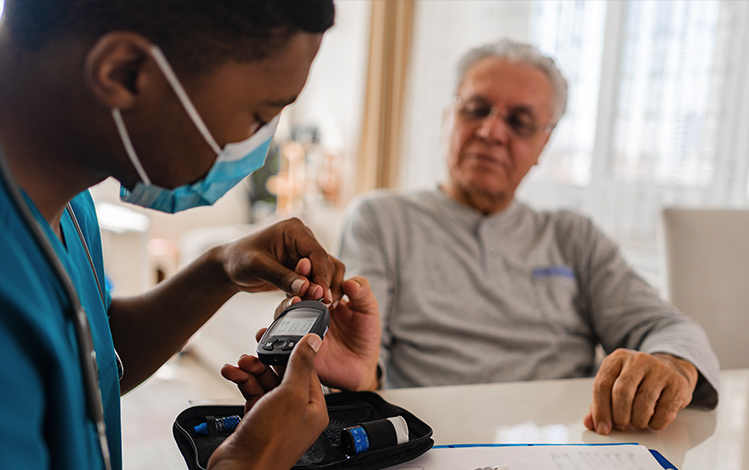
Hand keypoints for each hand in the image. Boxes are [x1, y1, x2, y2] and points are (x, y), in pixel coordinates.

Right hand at [208, 334, 328, 469]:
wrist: (241, 468)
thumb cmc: (270, 441)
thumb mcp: (290, 395)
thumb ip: (301, 365)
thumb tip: (313, 342)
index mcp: (314, 407)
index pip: (307, 369)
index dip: (292, 351)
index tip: (279, 337)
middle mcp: (297, 411)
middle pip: (283, 374)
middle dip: (267, 360)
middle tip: (254, 350)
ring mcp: (276, 416)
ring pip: (265, 382)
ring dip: (251, 369)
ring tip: (239, 363)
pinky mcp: (257, 419)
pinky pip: (251, 392)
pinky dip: (241, 381)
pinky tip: (231, 373)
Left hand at [218, 218, 344, 302]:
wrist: (229, 267)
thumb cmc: (239, 259)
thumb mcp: (258, 267)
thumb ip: (282, 277)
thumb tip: (306, 288)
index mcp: (294, 230)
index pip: (317, 253)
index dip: (321, 275)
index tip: (321, 295)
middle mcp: (303, 239)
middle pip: (325, 263)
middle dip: (322, 284)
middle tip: (318, 304)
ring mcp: (304, 253)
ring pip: (326, 272)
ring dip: (322, 289)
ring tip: (317, 305)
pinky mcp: (302, 267)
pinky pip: (317, 279)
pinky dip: (314, 292)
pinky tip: (307, 302)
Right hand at [262, 275, 380, 391]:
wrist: (361, 367)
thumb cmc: (365, 335)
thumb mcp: (368, 310)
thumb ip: (362, 293)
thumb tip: (350, 281)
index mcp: (325, 296)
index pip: (313, 279)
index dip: (309, 271)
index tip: (307, 264)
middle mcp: (310, 309)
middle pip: (295, 293)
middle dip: (295, 287)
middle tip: (300, 286)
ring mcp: (302, 327)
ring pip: (285, 313)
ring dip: (285, 306)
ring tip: (293, 303)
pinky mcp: (296, 346)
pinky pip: (281, 339)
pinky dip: (273, 333)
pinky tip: (271, 330)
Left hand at [584, 349, 697, 433]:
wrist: (671, 367)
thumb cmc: (638, 380)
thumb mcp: (615, 384)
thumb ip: (600, 403)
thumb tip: (590, 423)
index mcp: (617, 359)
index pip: (602, 385)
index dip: (600, 410)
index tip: (602, 428)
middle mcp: (638, 360)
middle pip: (622, 392)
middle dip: (619, 416)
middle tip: (621, 425)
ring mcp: (660, 370)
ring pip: (643, 404)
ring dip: (638, 421)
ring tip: (638, 421)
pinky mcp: (678, 383)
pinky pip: (664, 412)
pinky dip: (655, 423)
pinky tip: (653, 420)